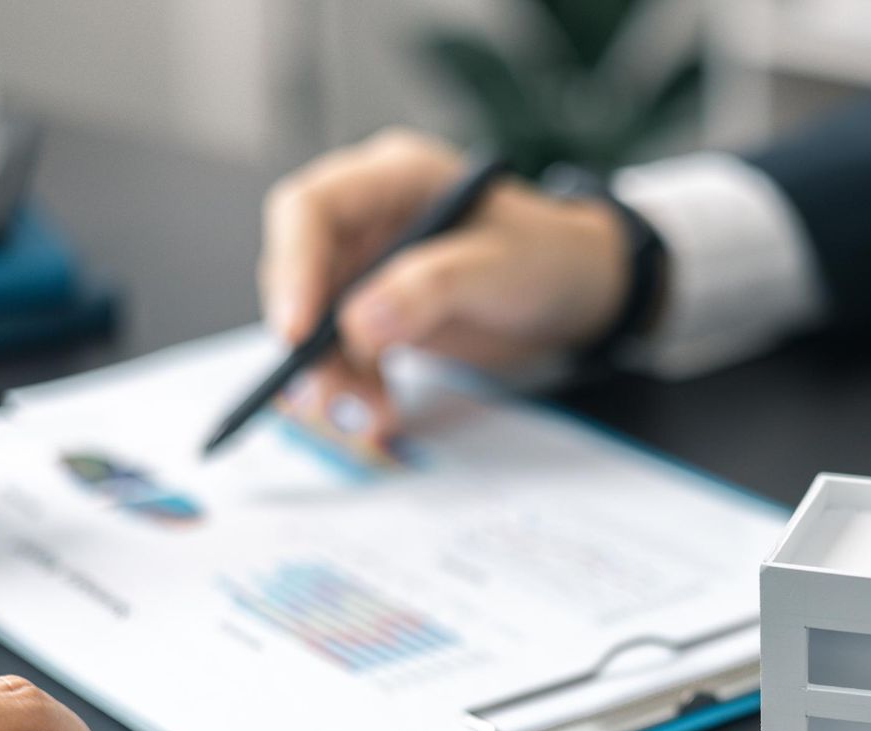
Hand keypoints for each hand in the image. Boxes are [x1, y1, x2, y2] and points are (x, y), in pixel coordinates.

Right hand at [258, 129, 630, 440]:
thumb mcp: (499, 268)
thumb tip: (357, 324)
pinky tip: (380, 410)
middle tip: (327, 392)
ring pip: (318, 320)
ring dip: (333, 373)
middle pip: (303, 271)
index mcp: (393, 177)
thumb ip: (431, 288)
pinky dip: (356, 385)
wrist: (577, 292)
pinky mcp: (378, 311)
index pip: (310, 210)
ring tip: (369, 413)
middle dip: (310, 337)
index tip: (297, 330)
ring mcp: (370, 266)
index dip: (293, 267)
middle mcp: (370, 217)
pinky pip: (346, 351)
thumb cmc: (546, 257)